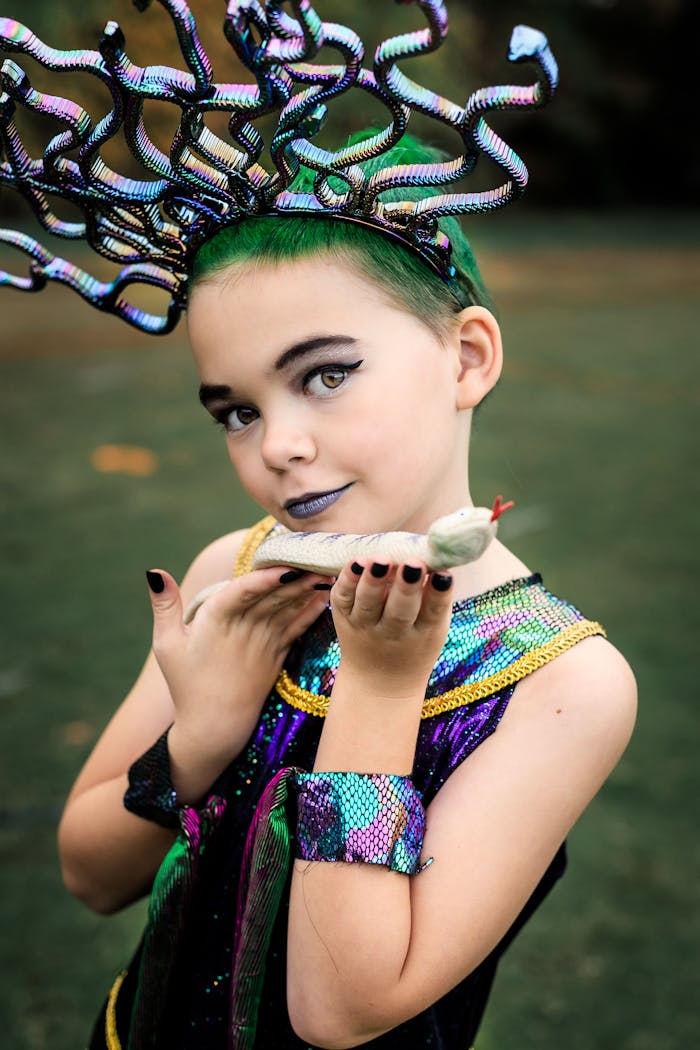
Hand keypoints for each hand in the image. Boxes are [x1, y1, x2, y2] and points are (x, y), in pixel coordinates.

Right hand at [145, 566, 333, 785]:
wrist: (214, 726)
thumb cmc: (186, 683)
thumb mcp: (167, 644)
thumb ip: (164, 605)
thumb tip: (154, 571)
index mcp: (216, 621)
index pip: (243, 592)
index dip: (265, 578)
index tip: (286, 565)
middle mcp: (244, 630)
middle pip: (273, 595)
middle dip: (296, 574)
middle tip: (316, 553)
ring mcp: (264, 643)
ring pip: (288, 608)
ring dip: (308, 588)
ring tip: (325, 568)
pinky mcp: (277, 655)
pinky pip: (297, 628)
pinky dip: (311, 610)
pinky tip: (324, 594)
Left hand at [330, 561, 452, 701]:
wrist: (379, 680)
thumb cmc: (414, 640)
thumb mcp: (433, 627)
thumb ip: (435, 595)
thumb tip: (438, 554)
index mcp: (424, 632)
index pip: (433, 612)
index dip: (438, 593)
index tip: (442, 574)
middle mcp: (393, 633)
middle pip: (400, 611)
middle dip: (406, 586)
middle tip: (413, 564)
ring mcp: (365, 626)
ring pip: (368, 604)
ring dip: (374, 581)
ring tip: (380, 560)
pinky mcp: (343, 617)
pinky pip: (342, 598)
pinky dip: (346, 580)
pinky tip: (356, 561)